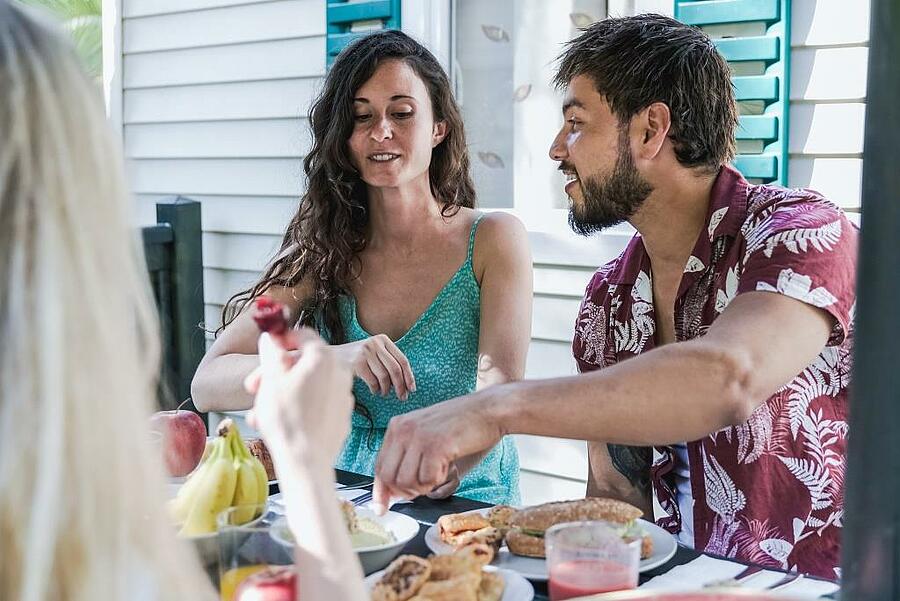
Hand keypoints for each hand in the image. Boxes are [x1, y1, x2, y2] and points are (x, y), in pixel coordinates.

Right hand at [245, 328, 354, 464]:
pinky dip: (298, 407)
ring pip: (307, 386)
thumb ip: (271, 352)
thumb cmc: (288, 420)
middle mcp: (340, 372)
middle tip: (254, 386)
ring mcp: (343, 395)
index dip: (281, 340)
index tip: (267, 349)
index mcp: (324, 357)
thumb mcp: (271, 379)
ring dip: (281, 394)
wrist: (306, 461)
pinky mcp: (342, 416)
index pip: (302, 335)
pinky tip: (279, 422)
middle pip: (303, 363)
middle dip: (275, 374)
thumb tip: (271, 337)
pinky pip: (317, 404)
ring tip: (259, 412)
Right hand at [336, 335, 415, 399]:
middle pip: (395, 369)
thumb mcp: (375, 353)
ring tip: (383, 392)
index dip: (409, 376)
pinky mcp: (356, 363)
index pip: (402, 359)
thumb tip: (406, 384)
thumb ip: (389, 362)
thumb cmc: (358, 359)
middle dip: (400, 386)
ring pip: (384, 376)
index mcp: (383, 340)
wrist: (333, 357)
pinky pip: (372, 381)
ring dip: (386, 389)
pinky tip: (374, 390)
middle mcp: (375, 343)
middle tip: (402, 397)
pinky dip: (375, 388)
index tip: (412, 388)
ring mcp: (365, 352)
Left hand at [372, 392, 502, 511]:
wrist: (489, 410)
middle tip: (424, 487)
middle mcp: (403, 430)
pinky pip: (428, 480)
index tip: (382, 508)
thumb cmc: (461, 424)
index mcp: (397, 426)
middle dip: (405, 492)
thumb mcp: (426, 433)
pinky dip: (439, 480)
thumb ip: (407, 456)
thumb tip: (392, 491)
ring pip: (407, 482)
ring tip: (440, 471)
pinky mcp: (436, 446)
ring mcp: (418, 437)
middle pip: (389, 478)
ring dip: (424, 486)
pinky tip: (448, 465)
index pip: (379, 466)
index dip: (381, 491)